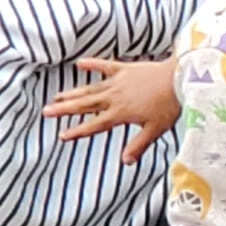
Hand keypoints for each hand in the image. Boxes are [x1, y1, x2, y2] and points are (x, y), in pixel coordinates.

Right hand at [45, 57, 183, 160]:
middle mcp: (114, 97)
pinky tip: (79, 63)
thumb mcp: (155, 130)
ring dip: (73, 92)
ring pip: (90, 88)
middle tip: (46, 111)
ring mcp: (118, 82)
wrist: (180, 79)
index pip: (94, 125)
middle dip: (64, 109)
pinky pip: (105, 66)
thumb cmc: (170, 106)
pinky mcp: (125, 69)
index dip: (78, 131)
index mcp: (120, 114)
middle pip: (85, 105)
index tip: (62, 135)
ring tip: (57, 96)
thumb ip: (138, 145)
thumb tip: (125, 162)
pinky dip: (92, 64)